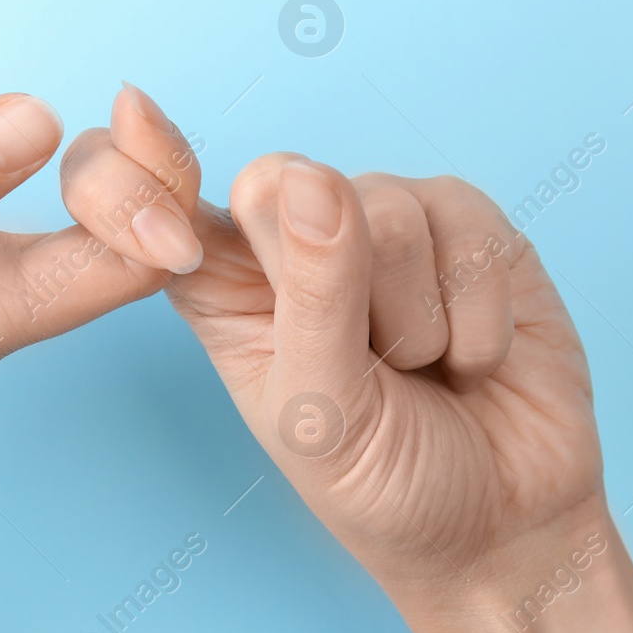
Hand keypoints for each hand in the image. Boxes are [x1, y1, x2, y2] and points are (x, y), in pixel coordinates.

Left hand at [61, 83, 601, 595]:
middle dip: (334, 284)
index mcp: (221, 286)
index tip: (130, 109)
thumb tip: (309, 177)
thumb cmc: (383, 480)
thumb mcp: (322, 411)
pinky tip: (474, 358)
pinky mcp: (465, 220)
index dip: (143, 157)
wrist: (502, 524)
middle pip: (279, 183)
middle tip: (366, 362)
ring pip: (385, 208)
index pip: (162, 202)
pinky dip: (476, 314)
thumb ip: (312, 297)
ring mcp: (381, 219)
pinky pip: (466, 224)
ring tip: (424, 369)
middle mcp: (293, 238)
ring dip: (415, 320)